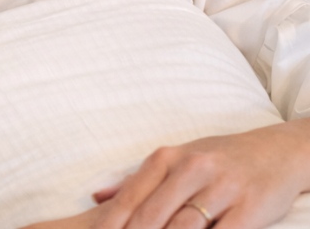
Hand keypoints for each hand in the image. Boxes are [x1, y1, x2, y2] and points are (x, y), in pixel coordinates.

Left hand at [31, 120, 309, 228]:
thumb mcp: (175, 160)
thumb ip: (137, 180)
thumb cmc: (216, 158)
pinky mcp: (249, 207)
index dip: (112, 224)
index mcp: (168, 158)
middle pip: (153, 215)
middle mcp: (193, 169)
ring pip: (184, 226)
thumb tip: (97, 198)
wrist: (275, 150)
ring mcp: (222, 188)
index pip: (131, 197)